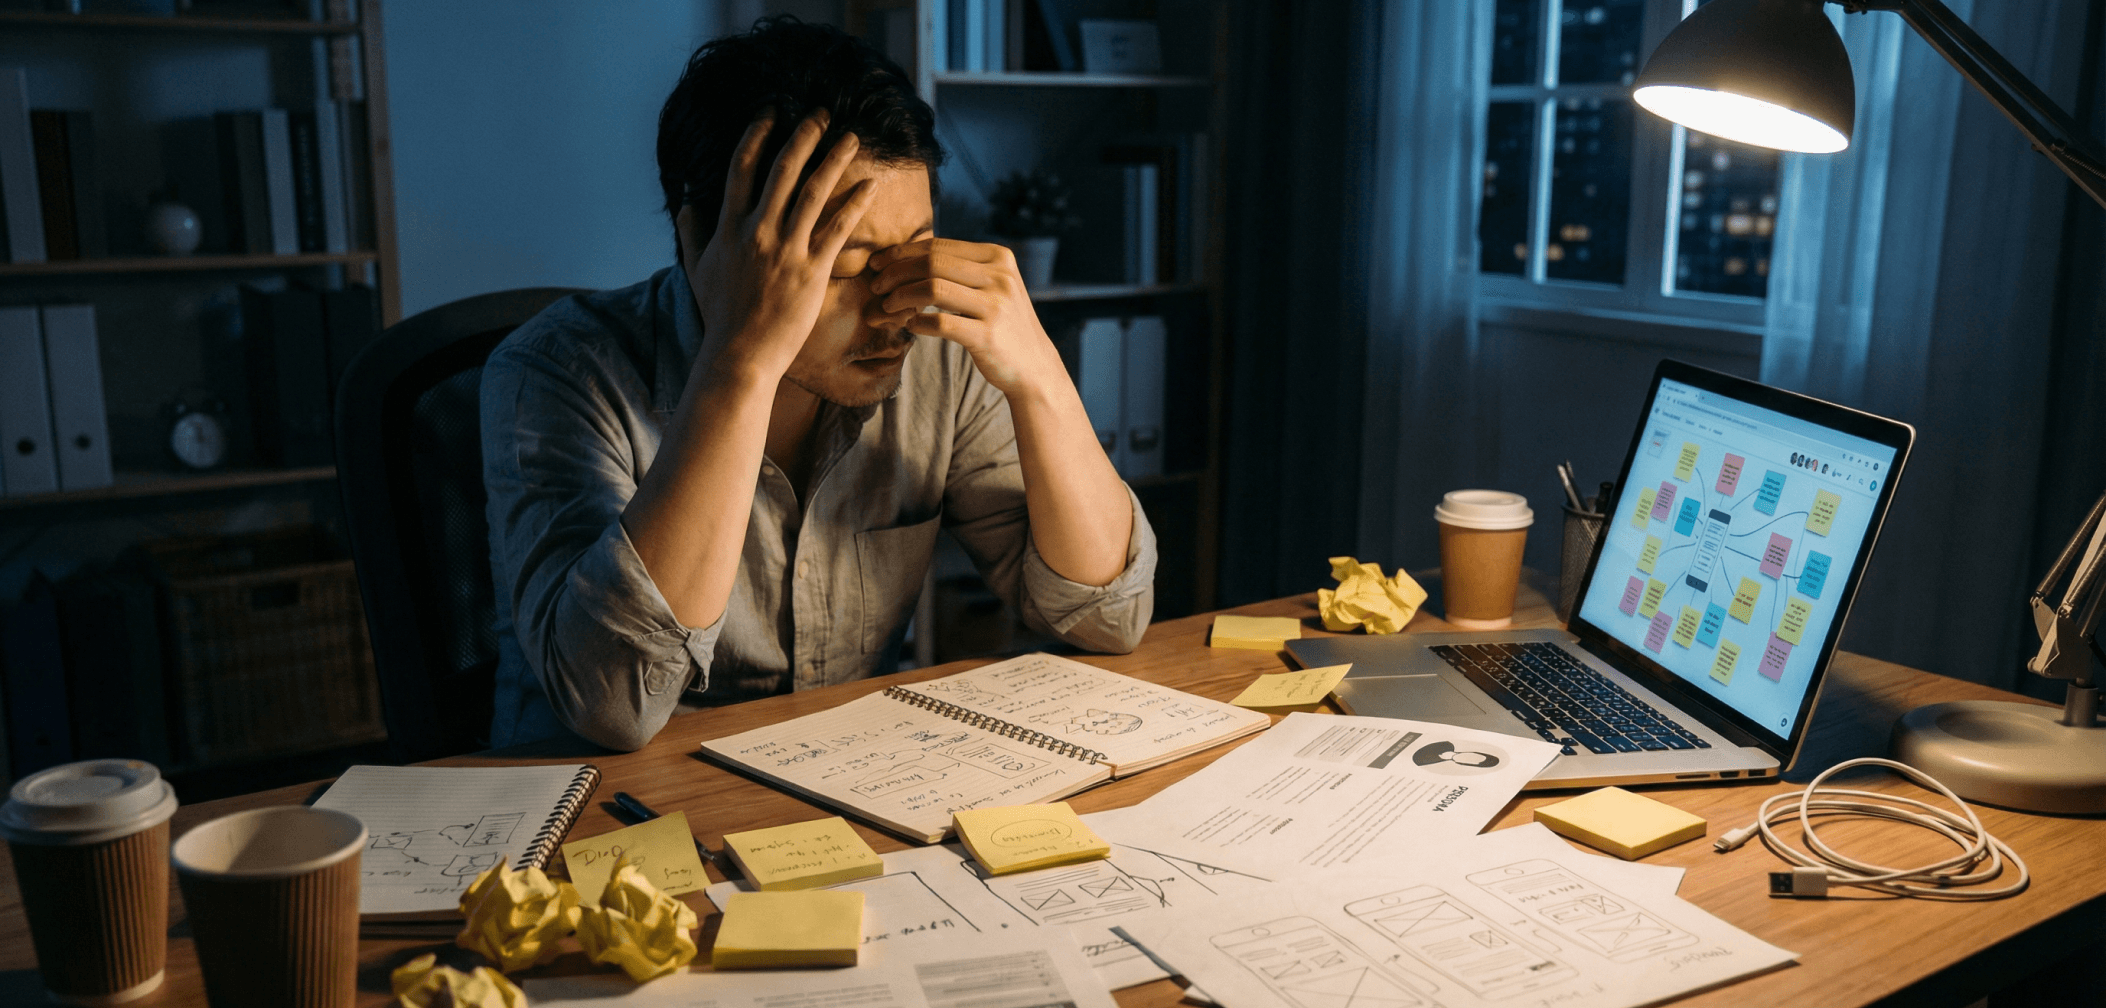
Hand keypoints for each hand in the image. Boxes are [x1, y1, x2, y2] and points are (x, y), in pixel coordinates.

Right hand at [680, 112, 878, 382]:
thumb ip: (693, 232)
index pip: (741, 169)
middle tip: (820, 114)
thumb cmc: (720, 316)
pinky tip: (871, 184)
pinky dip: (856, 203)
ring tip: (851, 138)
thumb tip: (686, 202)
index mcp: (728, 227)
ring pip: (813, 191)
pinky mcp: (811, 271)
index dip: (756, 136)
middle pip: (781, 170)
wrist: (740, 355)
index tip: (770, 114)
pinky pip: (838, 228)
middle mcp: (756, 231)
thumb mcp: (697, 270)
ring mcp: (785, 249)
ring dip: (834, 159)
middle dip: (802, 136)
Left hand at [864, 239, 1067, 396]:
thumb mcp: (992, 286)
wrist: (1033, 367)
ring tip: (887, 307)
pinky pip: (940, 323)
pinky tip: (910, 327)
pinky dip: (918, 323)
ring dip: (901, 297)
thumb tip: (907, 254)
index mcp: (998, 257)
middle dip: (896, 273)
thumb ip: (961, 268)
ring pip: (933, 289)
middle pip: (932, 263)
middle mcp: (1000, 276)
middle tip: (876, 286)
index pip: (939, 245)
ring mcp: (996, 305)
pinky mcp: (988, 335)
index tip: (878, 263)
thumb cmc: (1002, 324)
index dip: (902, 252)